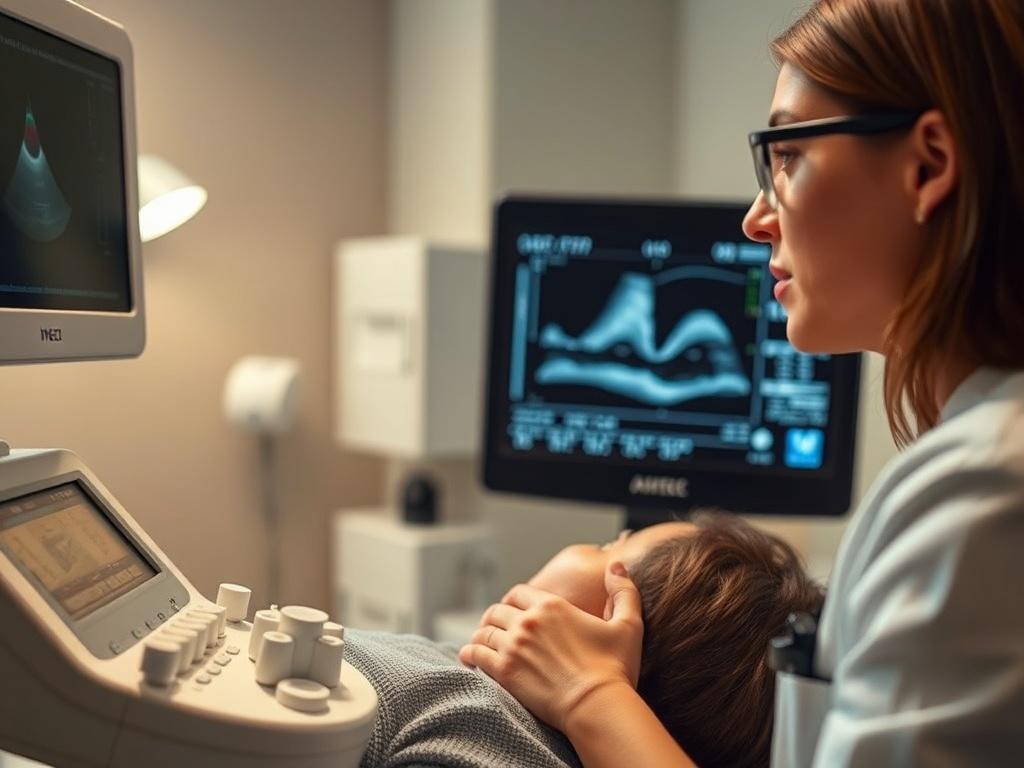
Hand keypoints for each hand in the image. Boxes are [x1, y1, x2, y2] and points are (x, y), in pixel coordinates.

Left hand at [458, 561, 643, 733]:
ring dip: (481, 636)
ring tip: (480, 644)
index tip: (511, 609)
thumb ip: (623, 591)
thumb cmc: (615, 667)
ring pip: (484, 632)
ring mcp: (514, 646)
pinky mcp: (504, 671)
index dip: (513, 600)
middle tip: (493, 628)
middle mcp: (529, 621)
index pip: (519, 593)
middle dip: (494, 618)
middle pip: (497, 611)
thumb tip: (616, 566)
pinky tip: (469, 659)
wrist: (599, 706)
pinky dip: (470, 654)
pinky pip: (476, 655)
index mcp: (553, 606)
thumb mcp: (628, 624)